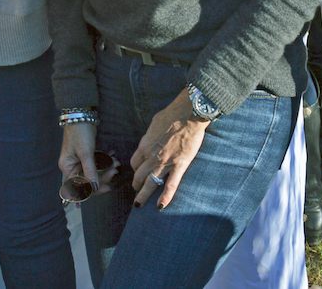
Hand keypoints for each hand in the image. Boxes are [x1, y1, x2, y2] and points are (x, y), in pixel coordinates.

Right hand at [59, 122, 115, 196]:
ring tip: (115, 163)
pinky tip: (112, 158)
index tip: (107, 187)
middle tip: (115, 171)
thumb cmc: (80, 132)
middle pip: (88, 180)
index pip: (80, 186)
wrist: (81, 114)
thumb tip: (94, 188)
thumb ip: (90, 171)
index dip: (94, 189)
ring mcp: (79, 161)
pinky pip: (96, 165)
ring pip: (94, 173)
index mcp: (67, 167)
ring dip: (105, 169)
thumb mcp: (86, 152)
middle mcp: (72, 166)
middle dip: (102, 177)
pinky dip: (104, 163)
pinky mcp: (87, 156)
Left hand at [130, 94, 209, 208]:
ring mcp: (165, 163)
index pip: (134, 163)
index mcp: (144, 145)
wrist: (187, 115)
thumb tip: (151, 140)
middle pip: (139, 175)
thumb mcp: (153, 125)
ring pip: (150, 183)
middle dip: (136, 184)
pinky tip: (160, 206)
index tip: (137, 172)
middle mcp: (151, 157)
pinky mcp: (179, 166)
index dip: (135, 169)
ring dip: (143, 195)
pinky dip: (165, 197)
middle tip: (137, 190)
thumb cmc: (171, 115)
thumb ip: (150, 136)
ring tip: (139, 204)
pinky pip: (171, 185)